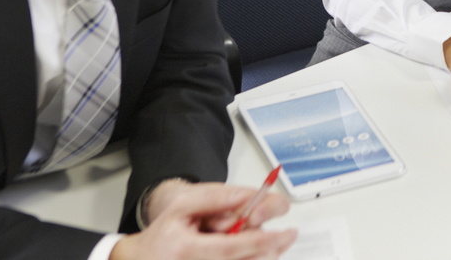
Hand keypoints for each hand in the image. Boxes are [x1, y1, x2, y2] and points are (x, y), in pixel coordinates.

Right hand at [113, 182, 295, 259]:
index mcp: (187, 249)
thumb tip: (245, 196)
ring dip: (264, 258)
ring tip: (278, 244)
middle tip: (288, 236)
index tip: (283, 233)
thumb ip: (213, 199)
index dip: (261, 241)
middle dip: (270, 251)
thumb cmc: (162, 236)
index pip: (232, 247)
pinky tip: (261, 255)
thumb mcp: (181, 207)